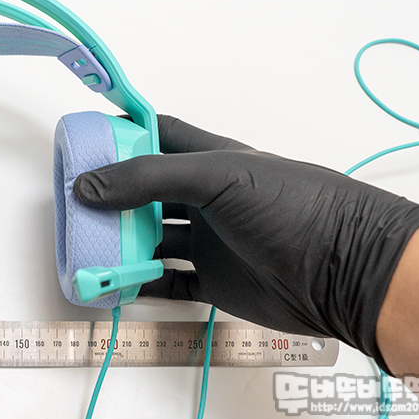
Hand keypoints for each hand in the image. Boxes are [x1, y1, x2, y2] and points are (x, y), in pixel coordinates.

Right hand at [73, 115, 418, 371]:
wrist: (344, 272)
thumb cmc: (290, 207)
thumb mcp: (218, 176)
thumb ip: (149, 177)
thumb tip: (87, 186)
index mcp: (211, 159)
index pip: (159, 135)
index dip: (124, 133)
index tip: (86, 138)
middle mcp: (207, 198)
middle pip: (146, 192)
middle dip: (111, 196)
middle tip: (73, 203)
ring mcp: (210, 241)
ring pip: (153, 239)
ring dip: (123, 243)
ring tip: (86, 246)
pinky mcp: (214, 281)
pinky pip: (168, 284)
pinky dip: (141, 285)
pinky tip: (116, 285)